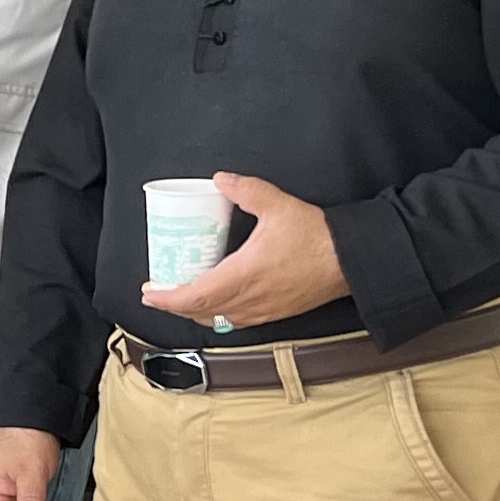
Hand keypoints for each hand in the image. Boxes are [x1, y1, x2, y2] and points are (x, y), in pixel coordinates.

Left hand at [142, 172, 343, 330]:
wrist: (351, 260)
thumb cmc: (317, 236)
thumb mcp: (278, 205)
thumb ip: (246, 190)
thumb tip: (221, 179)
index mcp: (243, 275)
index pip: (194, 296)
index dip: (166, 298)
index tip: (149, 293)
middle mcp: (249, 298)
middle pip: (198, 312)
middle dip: (173, 305)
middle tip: (156, 292)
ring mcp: (261, 310)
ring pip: (216, 319)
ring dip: (193, 311)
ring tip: (179, 297)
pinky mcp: (274, 313)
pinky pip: (235, 321)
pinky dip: (215, 314)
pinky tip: (213, 303)